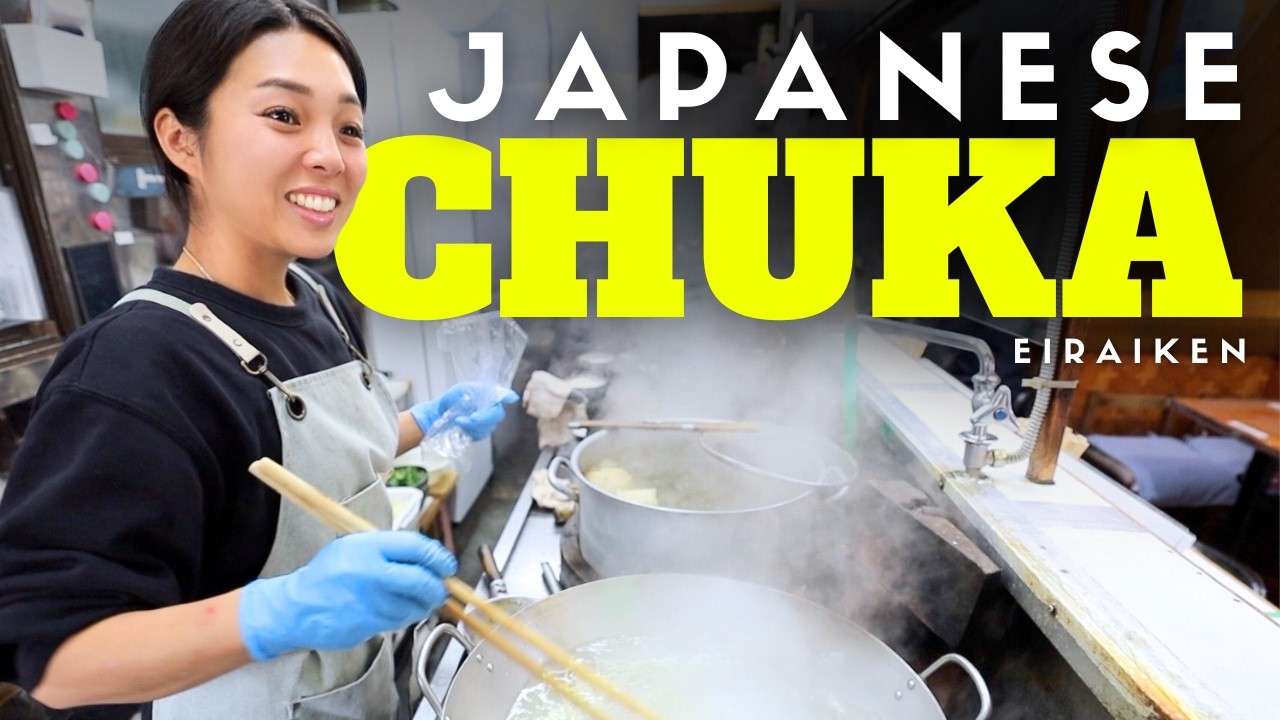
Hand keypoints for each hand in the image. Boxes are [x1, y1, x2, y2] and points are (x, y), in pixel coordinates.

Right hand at [239, 531, 456, 660]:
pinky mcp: (368, 625)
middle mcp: (370, 574)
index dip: (438, 556)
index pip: (416, 547)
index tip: (447, 564)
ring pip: (414, 605)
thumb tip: (427, 555)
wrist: (296, 608)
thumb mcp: (354, 545)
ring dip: (424, 604)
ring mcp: (369, 602)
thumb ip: (388, 547)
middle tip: (442, 587)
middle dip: (438, 586)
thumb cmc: (328, 574)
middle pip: (420, 580)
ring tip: (422, 599)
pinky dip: (407, 616)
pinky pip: (400, 621)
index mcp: (367, 547)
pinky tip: (401, 610)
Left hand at [410, 381, 518, 440]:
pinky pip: (481, 434)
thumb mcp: (463, 389)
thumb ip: (481, 390)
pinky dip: (470, 431)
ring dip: (472, 425)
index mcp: (488, 394)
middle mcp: (491, 408)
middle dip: (482, 418)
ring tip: (459, 420)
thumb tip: (498, 393)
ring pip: (488, 426)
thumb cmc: (451, 400)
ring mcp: (487, 422)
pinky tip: (461, 426)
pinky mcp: (480, 433)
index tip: (511, 398)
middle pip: (497, 414)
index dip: (508, 397)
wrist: (438, 415)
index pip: (503, 395)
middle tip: (469, 418)